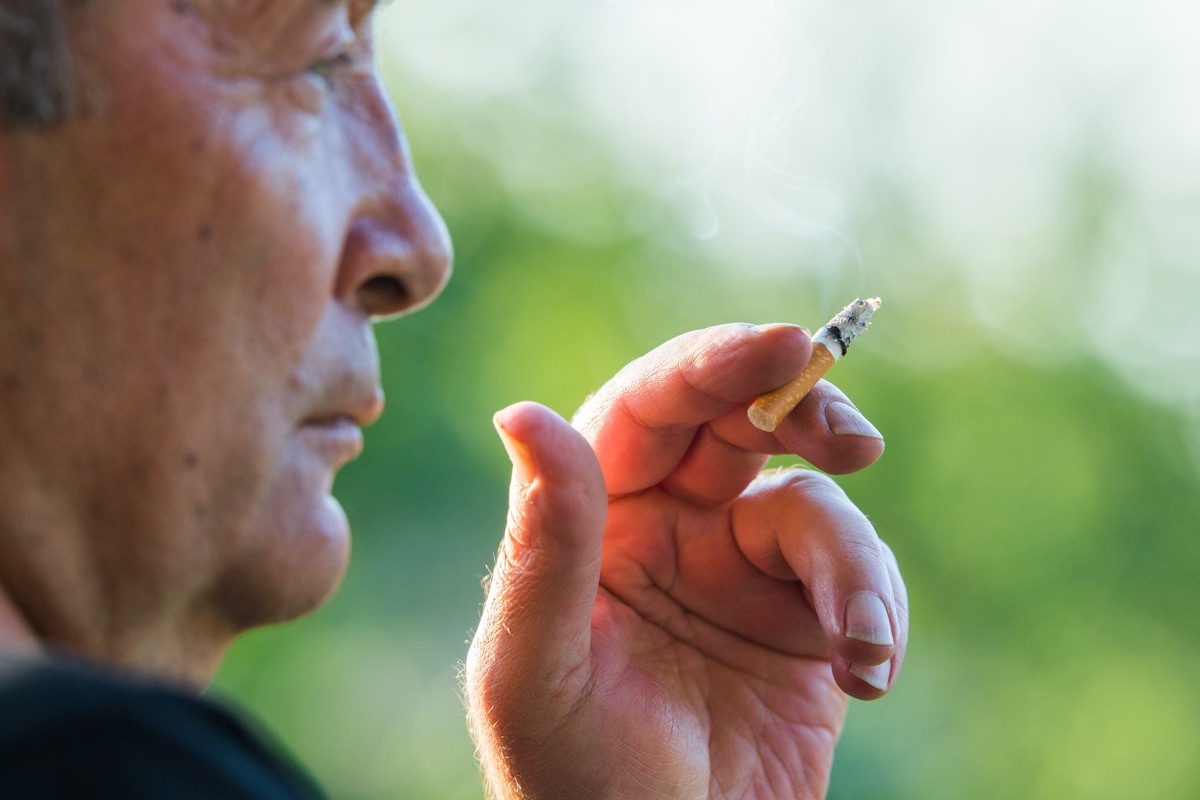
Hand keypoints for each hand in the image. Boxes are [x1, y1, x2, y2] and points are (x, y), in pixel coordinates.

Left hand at [466, 323, 907, 799]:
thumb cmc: (572, 783)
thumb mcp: (535, 671)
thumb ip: (543, 546)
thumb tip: (521, 410)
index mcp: (592, 519)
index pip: (648, 407)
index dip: (713, 365)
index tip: (783, 348)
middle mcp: (668, 526)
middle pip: (739, 421)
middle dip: (803, 412)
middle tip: (853, 442)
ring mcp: (741, 570)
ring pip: (817, 506)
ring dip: (854, 568)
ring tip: (860, 650)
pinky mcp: (806, 621)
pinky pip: (861, 579)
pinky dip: (878, 616)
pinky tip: (865, 677)